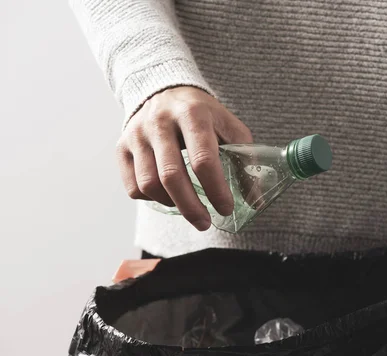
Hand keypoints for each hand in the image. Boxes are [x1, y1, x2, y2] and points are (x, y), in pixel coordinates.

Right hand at [116, 86, 252, 229]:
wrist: (164, 90)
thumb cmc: (202, 114)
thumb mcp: (228, 126)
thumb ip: (245, 160)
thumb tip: (254, 201)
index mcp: (193, 113)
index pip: (203, 159)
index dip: (216, 189)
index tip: (226, 208)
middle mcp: (160, 121)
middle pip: (172, 176)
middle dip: (191, 207)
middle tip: (205, 223)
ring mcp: (137, 134)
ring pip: (149, 184)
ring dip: (172, 205)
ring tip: (189, 208)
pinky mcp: (121, 146)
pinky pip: (134, 187)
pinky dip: (152, 199)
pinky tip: (169, 195)